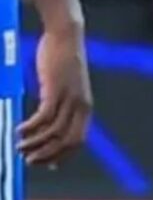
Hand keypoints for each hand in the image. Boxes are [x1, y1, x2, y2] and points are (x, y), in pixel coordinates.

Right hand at [18, 23, 91, 166]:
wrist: (66, 35)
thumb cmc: (64, 61)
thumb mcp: (68, 87)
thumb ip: (64, 106)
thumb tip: (50, 126)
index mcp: (86, 106)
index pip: (78, 141)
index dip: (62, 156)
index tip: (47, 165)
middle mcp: (81, 104)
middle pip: (66, 141)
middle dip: (47, 155)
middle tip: (28, 159)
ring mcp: (69, 97)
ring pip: (53, 133)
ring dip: (35, 144)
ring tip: (20, 146)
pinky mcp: (56, 89)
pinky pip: (43, 117)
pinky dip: (30, 128)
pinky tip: (19, 130)